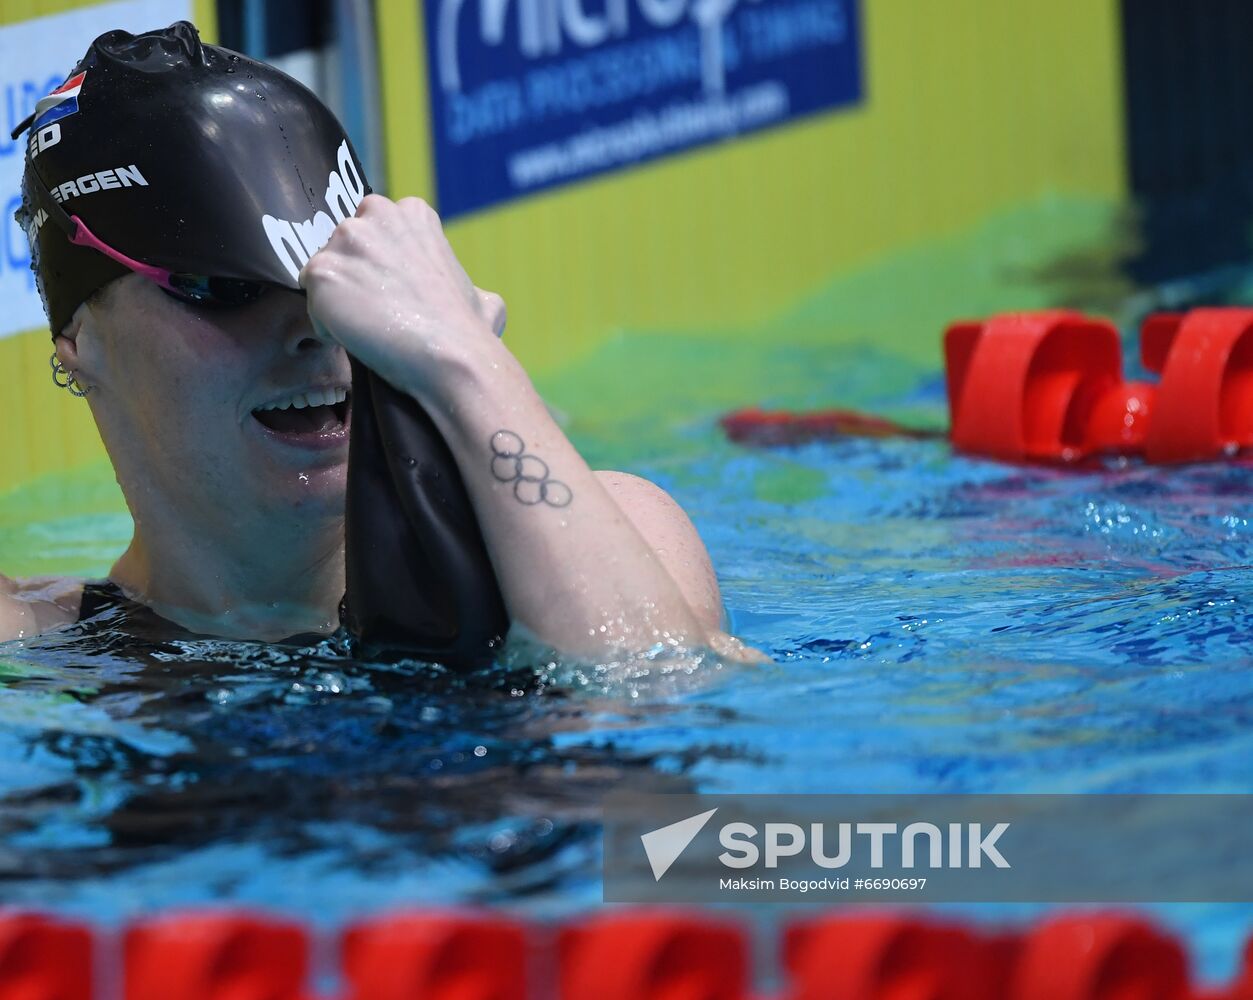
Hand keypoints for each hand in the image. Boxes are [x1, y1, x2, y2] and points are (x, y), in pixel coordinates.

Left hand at [298, 194, 506, 398]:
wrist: (450, 355)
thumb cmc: (468, 331)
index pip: (372, 234)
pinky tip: (360, 338)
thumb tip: (476, 300)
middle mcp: (374, 214)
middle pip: (343, 249)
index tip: (396, 295)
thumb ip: (464, 283)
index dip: (380, 268)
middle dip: (354, 279)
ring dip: (339, 303)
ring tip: (372, 329)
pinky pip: (311, 304)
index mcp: (411, 212)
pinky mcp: (321, 272)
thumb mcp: (482, 295)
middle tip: (380, 314)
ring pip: (324, 275)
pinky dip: (329, 326)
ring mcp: (344, 241)